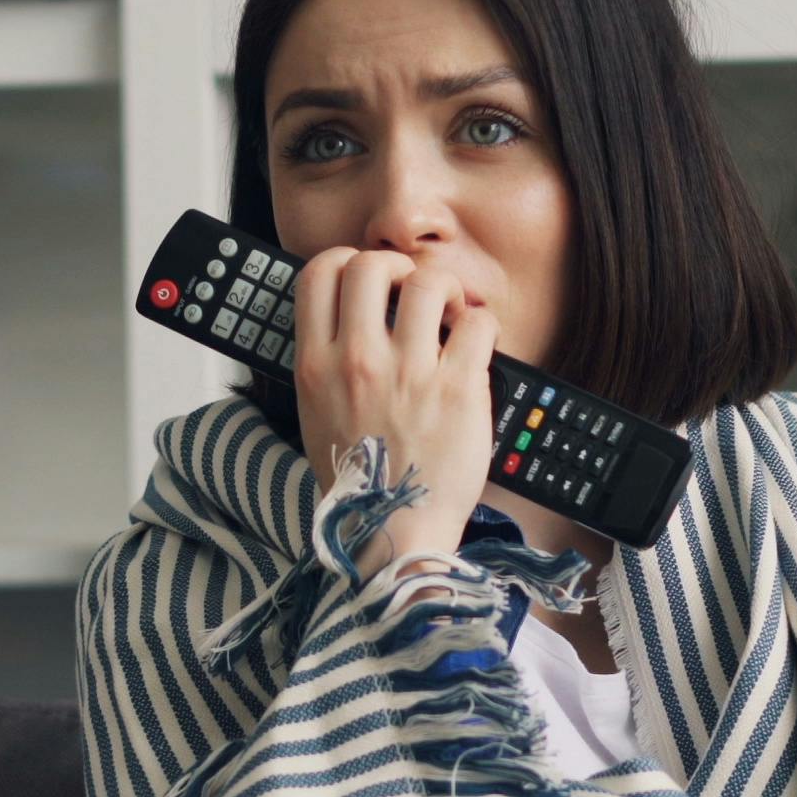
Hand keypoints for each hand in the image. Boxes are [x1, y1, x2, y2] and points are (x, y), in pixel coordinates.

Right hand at [289, 246, 497, 579]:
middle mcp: (357, 361)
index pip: (317, 272)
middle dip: (396, 267)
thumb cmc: (359, 481)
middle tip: (410, 293)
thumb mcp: (315, 415)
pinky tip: (473, 345)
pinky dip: (481, 324)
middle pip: (370, 264)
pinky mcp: (458, 388)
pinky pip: (478, 321)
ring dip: (444, 290)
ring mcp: (409, 373)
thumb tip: (344, 318)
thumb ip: (325, 362)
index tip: (367, 281)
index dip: (345, 262)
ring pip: (428, 281)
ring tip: (449, 316)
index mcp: (315, 366)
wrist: (392, 535)